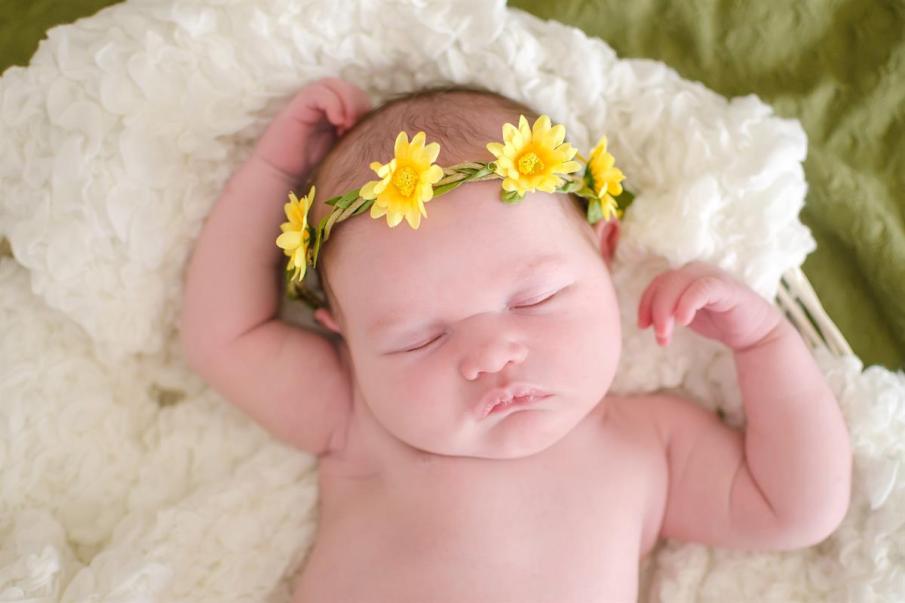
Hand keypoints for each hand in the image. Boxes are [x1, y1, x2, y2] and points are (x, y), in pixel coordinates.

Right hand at [253, 77, 371, 180]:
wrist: (281, 176)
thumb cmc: (311, 169)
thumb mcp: (342, 150)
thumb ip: (354, 136)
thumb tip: (379, 131)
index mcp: (332, 112)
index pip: (355, 95)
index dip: (363, 107)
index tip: (364, 130)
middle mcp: (320, 105)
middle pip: (346, 86)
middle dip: (357, 102)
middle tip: (356, 126)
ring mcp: (308, 104)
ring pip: (332, 84)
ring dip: (346, 102)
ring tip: (347, 125)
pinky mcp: (297, 108)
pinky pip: (318, 93)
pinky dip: (332, 104)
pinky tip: (337, 122)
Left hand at [637, 261, 783, 350]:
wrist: (753, 331)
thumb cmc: (716, 321)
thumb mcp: (683, 315)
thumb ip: (665, 311)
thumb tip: (642, 320)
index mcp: (683, 276)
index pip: (656, 283)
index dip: (645, 304)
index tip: (643, 326)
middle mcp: (695, 271)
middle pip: (664, 282)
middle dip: (655, 310)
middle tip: (659, 336)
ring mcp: (711, 276)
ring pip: (678, 283)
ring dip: (666, 310)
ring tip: (666, 335)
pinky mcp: (727, 287)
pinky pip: (702, 288)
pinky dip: (688, 302)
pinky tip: (683, 321)